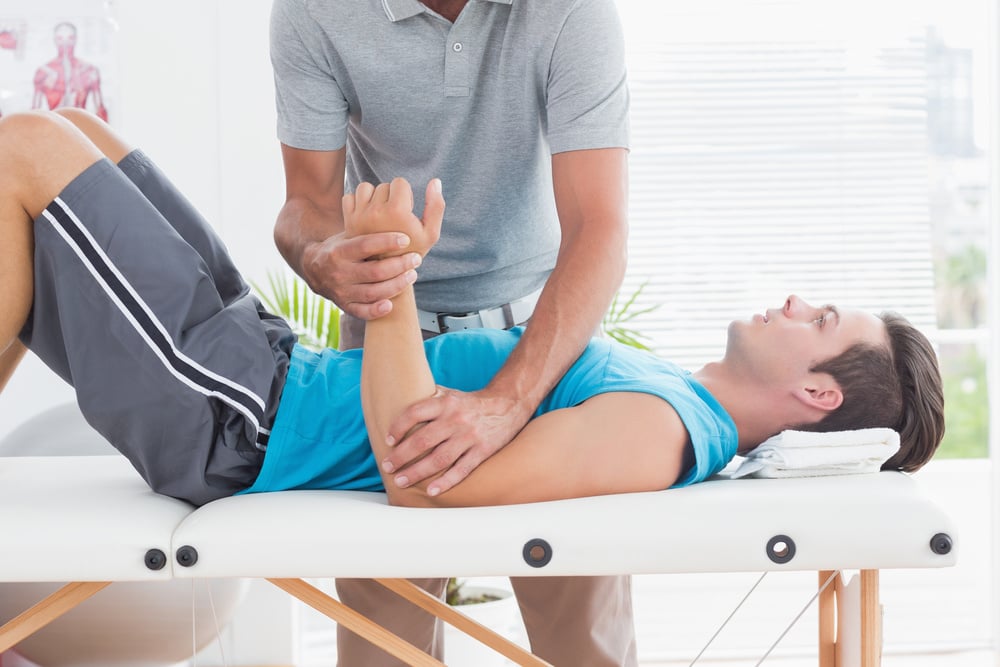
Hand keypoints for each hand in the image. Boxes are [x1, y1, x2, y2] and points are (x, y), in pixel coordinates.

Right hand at [301, 231, 421, 319]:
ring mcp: (341, 291)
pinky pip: (362, 312)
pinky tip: (390, 304)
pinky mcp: (344, 305)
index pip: (365, 245)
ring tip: (412, 274)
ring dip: (396, 285)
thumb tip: (396, 206)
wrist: (314, 269)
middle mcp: (339, 272)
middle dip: (399, 265)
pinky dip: (376, 310)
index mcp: (339, 251)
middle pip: (374, 271)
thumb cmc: (342, 247)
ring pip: (373, 293)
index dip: (387, 242)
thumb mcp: (348, 234)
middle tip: (416, 258)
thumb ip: (367, 228)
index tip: (406, 239)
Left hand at [343, 177, 443, 256]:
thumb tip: (436, 181)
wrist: (386, 272)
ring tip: (380, 213)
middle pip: (384, 185)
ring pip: (366, 188)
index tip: (406, 211)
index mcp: (397, 211)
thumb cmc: (412, 250)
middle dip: (391, 197)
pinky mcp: (348, 219)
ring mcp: (360, 215)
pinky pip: (350, 197)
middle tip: (394, 217)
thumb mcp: (431, 233)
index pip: (400, 182)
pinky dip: (358, 202)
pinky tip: (366, 214)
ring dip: (373, 196)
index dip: (406, 195)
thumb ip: (436, 206)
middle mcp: (376, 211)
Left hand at [380, 386, 531, 495]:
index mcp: (445, 403)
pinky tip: (432, 490)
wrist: (507, 404)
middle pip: (423, 440)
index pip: (414, 413)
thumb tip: (398, 402)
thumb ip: (428, 399)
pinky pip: (462, 469)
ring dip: (417, 472)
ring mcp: (470, 436)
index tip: (388, 440)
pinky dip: (446, 481)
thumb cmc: (470, 402)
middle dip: (401, 455)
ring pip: (439, 458)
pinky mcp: (482, 451)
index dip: (398, 427)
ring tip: (401, 481)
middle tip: (388, 466)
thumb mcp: (450, 394)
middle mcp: (456, 419)